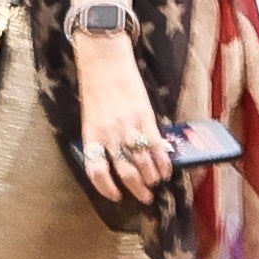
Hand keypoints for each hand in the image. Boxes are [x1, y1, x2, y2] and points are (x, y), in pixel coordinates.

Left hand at [73, 9, 168, 205]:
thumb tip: (118, 157)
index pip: (97, 171)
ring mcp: (128, 127)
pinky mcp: (145, 117)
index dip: (106, 188)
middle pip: (124, 171)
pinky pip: (156, 146)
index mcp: (91, 136)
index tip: (116, 196)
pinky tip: (167, 168)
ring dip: (152, 176)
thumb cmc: (96, 89)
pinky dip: (163, 161)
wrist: (104, 62)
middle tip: (144, 196)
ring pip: (142, 162)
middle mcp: (109, 135)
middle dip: (136, 188)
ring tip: (157, 182)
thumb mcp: (92, 117)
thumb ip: (102, 138)